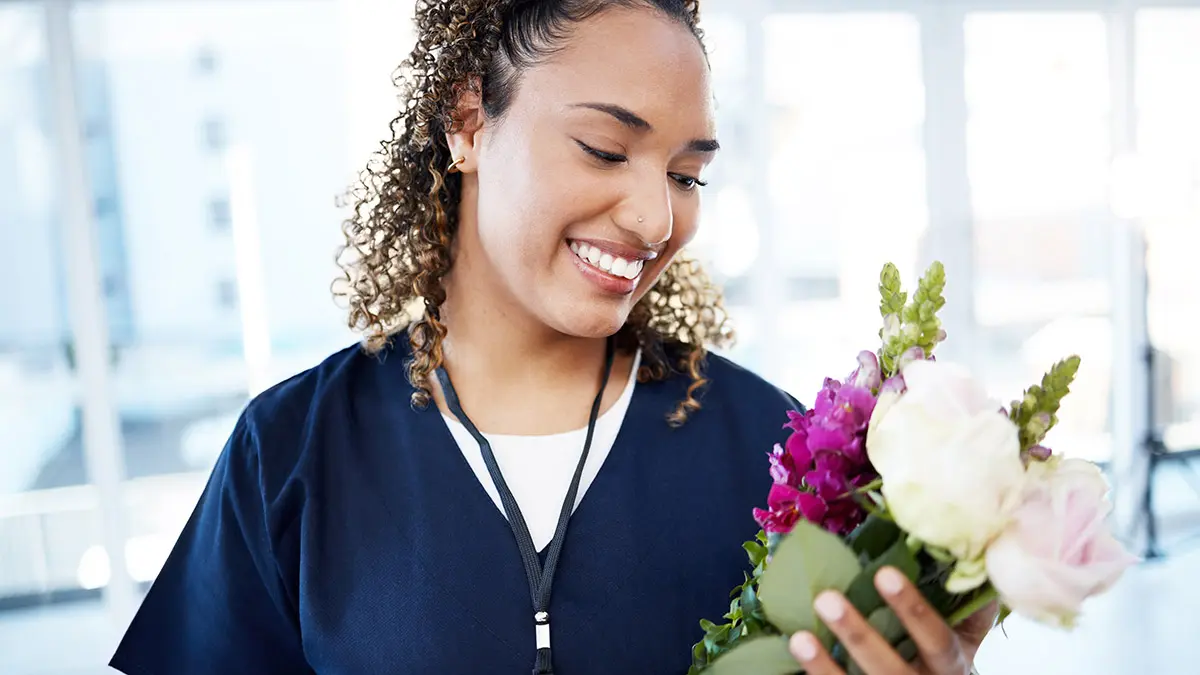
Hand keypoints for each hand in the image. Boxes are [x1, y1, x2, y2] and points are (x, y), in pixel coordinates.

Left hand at [787, 567, 997, 674]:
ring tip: (799, 638)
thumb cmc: (947, 655)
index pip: (936, 639)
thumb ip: (970, 602)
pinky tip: (796, 654)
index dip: (912, 609)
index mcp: (952, 665)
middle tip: (826, 599)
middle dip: (858, 635)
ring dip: (826, 666)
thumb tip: (971, 551)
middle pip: (891, 669)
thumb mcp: (968, 635)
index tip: (884, 573)